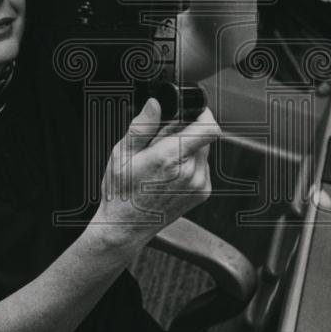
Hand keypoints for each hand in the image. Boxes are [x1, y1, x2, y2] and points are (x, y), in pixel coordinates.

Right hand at [94, 97, 219, 252]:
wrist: (127, 227)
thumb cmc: (121, 193)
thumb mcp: (122, 153)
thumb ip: (142, 125)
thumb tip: (155, 104)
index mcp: (170, 158)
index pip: (208, 128)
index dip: (203, 114)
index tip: (192, 112)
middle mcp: (190, 172)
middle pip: (204, 136)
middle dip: (187, 131)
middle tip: (162, 140)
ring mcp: (199, 184)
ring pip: (204, 150)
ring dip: (189, 148)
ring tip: (163, 160)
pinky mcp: (203, 192)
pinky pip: (203, 166)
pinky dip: (191, 163)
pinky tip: (170, 173)